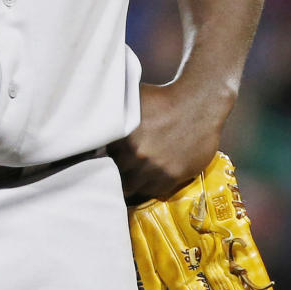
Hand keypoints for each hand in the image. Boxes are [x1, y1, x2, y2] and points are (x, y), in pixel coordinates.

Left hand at [109, 78, 226, 202]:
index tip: (97, 160)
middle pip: (115, 175)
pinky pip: (154, 191)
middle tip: (113, 169)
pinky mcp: (173, 177)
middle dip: (113, 172)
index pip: (99, 159)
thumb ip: (113, 114)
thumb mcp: (132, 100)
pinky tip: (149, 175)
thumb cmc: (163, 98)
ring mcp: (156, 169)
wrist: (198, 104)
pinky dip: (150, 185)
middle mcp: (137, 156)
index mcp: (122, 137)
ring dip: (131, 181)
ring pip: (133, 187)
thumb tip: (91, 119)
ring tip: (131, 174)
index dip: (98, 160)